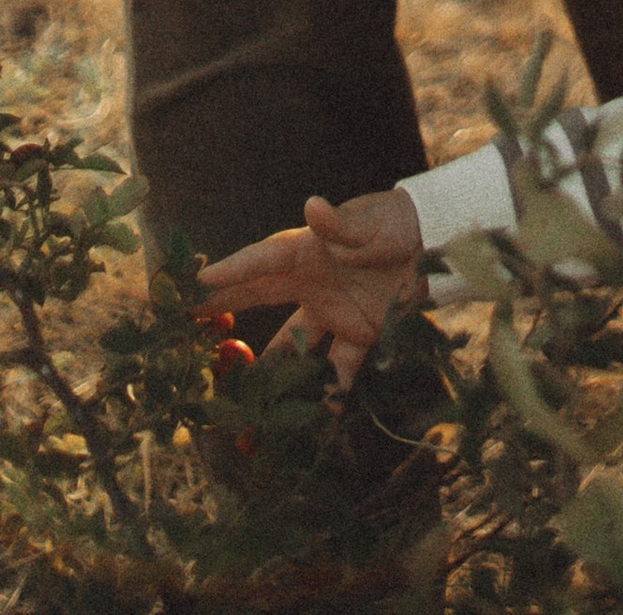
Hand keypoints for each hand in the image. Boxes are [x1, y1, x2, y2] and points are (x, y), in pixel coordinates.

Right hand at [201, 190, 425, 386]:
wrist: (438, 242)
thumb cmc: (396, 223)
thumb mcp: (369, 224)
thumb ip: (340, 225)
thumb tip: (311, 203)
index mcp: (308, 251)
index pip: (261, 261)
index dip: (230, 272)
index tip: (196, 284)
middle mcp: (311, 283)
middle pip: (259, 298)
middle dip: (221, 310)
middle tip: (180, 325)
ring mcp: (332, 310)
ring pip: (291, 345)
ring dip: (271, 370)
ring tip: (242, 401)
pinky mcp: (358, 332)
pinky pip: (338, 367)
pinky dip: (331, 393)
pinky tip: (321, 420)